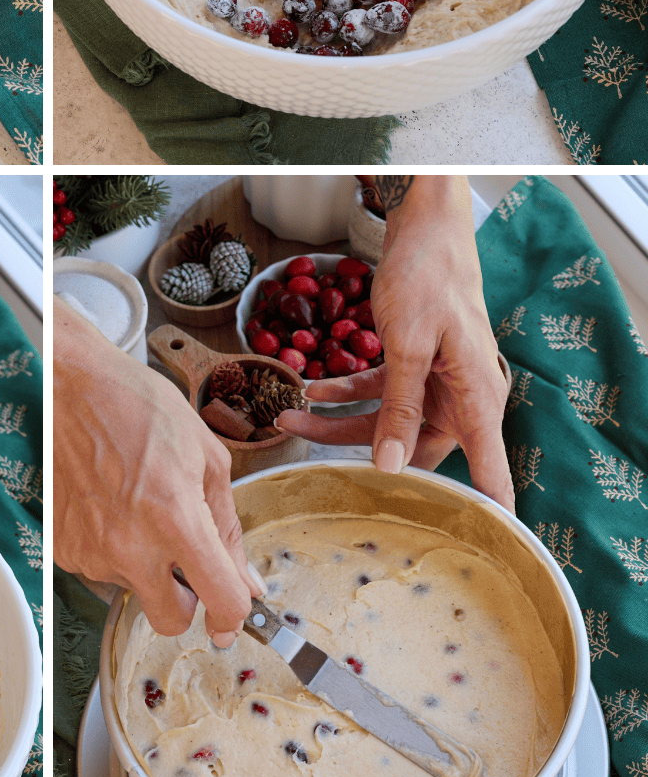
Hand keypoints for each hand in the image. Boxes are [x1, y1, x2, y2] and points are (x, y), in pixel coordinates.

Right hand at [54, 303, 264, 641]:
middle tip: (185, 566)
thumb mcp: (205, 455)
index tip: (233, 610)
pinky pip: (100, 570)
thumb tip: (246, 579)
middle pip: (172, 622)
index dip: (235, 612)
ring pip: (134, 591)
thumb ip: (227, 526)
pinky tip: (111, 507)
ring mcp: (92, 551)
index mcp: (175, 519)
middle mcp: (130, 545)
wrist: (67, 385)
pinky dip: (112, 550)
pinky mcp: (64, 549)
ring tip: (137, 508)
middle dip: (186, 603)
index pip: (222, 602)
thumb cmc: (136, 405)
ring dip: (144, 567)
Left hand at [276, 177, 513, 510]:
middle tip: (301, 445)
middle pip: (412, 448)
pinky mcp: (414, 364)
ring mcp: (436, 382)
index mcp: (477, 400)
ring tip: (286, 416)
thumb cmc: (431, 278)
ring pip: (384, 420)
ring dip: (335, 420)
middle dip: (356, 450)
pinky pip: (378, 392)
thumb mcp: (409, 344)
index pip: (489, 472)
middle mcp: (461, 398)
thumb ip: (398, 406)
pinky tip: (309, 390)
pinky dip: (344, 392)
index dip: (485, 513)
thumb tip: (389, 463)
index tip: (472, 548)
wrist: (428, 228)